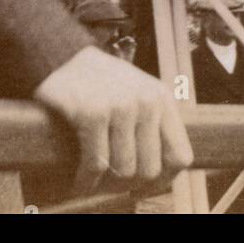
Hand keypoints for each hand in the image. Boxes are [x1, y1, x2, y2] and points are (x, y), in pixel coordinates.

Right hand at [33, 46, 192, 192]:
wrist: (63, 56)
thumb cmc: (101, 81)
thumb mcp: (138, 93)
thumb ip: (153, 125)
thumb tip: (160, 176)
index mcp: (161, 99)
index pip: (180, 156)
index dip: (163, 180)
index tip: (143, 186)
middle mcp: (146, 102)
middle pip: (149, 169)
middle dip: (129, 183)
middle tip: (111, 184)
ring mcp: (120, 107)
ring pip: (123, 171)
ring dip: (105, 184)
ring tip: (94, 181)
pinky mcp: (92, 114)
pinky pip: (95, 165)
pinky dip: (86, 181)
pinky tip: (80, 182)